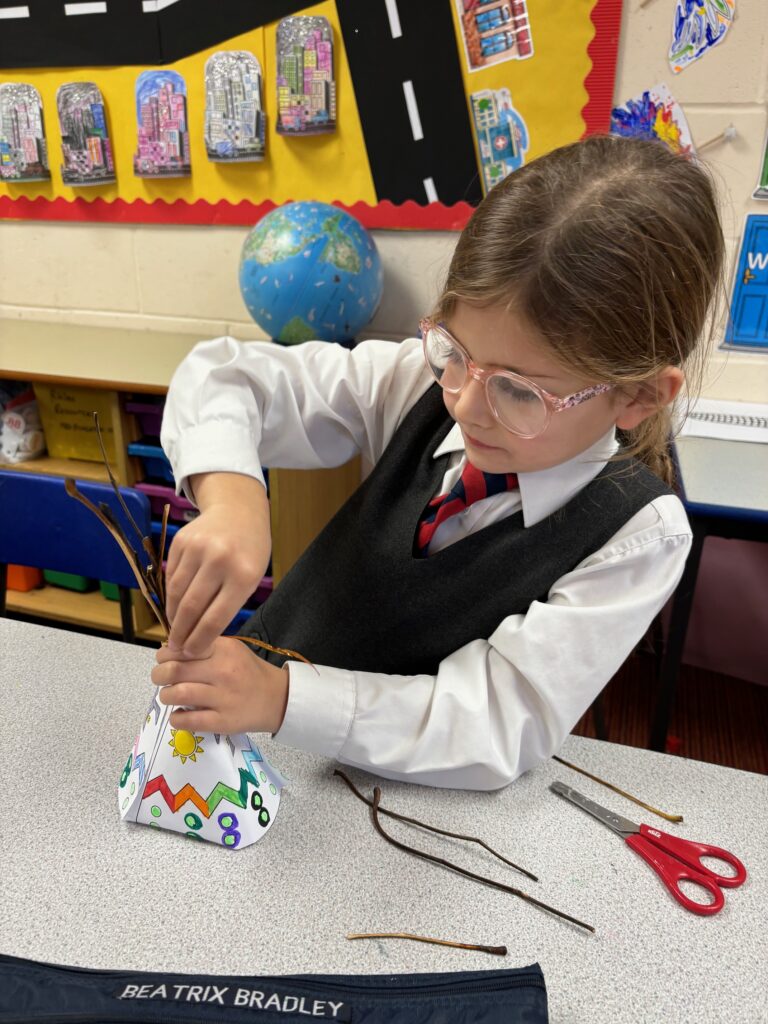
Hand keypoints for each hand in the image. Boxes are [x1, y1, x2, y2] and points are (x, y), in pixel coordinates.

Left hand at [151, 637, 288, 734]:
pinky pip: (188, 721)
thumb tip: (168, 650)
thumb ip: (204, 647)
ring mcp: (223, 698)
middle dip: (158, 674)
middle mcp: (223, 672)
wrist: (277, 698)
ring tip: (168, 696)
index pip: (182, 647)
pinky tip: (178, 715)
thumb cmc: (248, 672)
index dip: (164, 654)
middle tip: (159, 678)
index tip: (164, 659)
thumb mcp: (231, 649)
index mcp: (223, 650)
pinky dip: (176, 719)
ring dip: (165, 696)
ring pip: (178, 694)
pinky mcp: (223, 722)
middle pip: (174, 670)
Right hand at [165, 473, 270, 656]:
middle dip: (181, 634)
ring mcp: (197, 549)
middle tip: (176, 649)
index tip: (192, 654)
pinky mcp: (180, 542)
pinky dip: (171, 596)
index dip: (200, 641)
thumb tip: (202, 637)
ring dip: (173, 617)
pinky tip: (174, 608)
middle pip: (191, 608)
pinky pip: (171, 577)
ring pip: (177, 594)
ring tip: (174, 631)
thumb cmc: (249, 550)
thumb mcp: (251, 577)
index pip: (215, 619)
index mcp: (243, 575)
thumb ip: (230, 604)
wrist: (238, 511)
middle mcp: (219, 560)